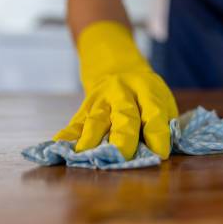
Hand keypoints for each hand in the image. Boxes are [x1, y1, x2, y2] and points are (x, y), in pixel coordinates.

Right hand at [53, 21, 177, 159]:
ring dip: (91, 136)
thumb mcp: (160, 101)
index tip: (160, 154)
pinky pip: (76, 122)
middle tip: (123, 155)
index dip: (158, 134)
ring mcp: (102, 99)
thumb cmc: (145, 95)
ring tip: (85, 153)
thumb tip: (161, 154)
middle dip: (123, 136)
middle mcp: (124, 93)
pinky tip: (59, 146)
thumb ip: (163, 125)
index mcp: (148, 91)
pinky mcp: (86, 107)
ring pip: (97, 118)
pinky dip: (67, 135)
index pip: (155, 113)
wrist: (117, 68)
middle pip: (124, 114)